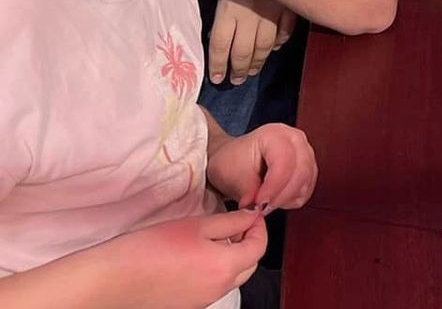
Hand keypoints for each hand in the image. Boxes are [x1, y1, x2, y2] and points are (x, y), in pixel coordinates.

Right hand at [101, 211, 267, 306]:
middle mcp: (218, 289)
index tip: (252, 214)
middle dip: (248, 244)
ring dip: (230, 258)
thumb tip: (251, 216)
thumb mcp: (195, 225)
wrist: (110, 281)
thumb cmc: (149, 250)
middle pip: (248, 265)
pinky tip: (193, 257)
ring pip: (229, 278)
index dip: (259, 227)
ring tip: (212, 238)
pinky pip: (210, 288)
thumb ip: (230, 221)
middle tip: (236, 224)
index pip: (258, 247)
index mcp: (225, 267)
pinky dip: (212, 271)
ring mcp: (202, 302)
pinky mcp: (186, 306)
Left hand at [207, 0, 295, 85]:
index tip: (217, 78)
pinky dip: (281, 42)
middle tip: (236, 80)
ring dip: (258, 62)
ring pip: (264, 46)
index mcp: (228, 11)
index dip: (217, 65)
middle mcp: (248, 17)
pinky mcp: (288, 8)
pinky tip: (275, 48)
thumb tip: (222, 39)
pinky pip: (285, 31)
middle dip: (239, 70)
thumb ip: (224, 16)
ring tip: (253, 71)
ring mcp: (270, 14)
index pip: (220, 46)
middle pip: (242, 51)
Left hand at [207, 121, 318, 212]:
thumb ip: (246, 190)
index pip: (284, 161)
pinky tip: (275, 198)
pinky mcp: (308, 167)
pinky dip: (292, 199)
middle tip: (262, 206)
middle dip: (281, 195)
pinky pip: (306, 189)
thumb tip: (256, 208)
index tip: (259, 202)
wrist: (234, 161)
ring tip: (265, 202)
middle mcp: (295, 140)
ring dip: (286, 198)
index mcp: (275, 135)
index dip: (274, 186)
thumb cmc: (232, 161)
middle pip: (301, 172)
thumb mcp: (230, 174)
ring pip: (306, 182)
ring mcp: (305, 152)